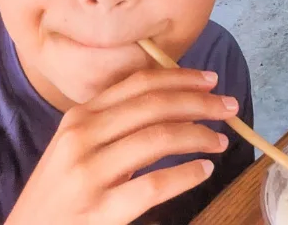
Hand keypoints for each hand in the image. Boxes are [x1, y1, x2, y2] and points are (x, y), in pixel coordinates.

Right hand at [5, 67, 238, 224]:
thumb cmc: (57, 195)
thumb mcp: (75, 148)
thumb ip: (112, 122)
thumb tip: (170, 98)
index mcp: (80, 117)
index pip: (139, 84)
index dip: (181, 78)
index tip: (211, 80)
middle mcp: (82, 137)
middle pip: (154, 106)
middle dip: (200, 102)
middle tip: (229, 107)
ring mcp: (89, 174)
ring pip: (159, 138)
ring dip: (199, 135)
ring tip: (221, 140)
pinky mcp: (100, 210)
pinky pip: (155, 184)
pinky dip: (186, 174)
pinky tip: (204, 171)